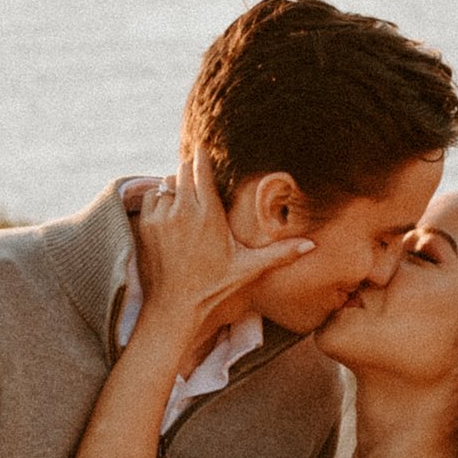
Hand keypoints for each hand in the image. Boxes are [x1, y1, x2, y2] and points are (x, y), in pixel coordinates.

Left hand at [132, 147, 308, 368]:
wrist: (174, 308)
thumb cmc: (213, 289)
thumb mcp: (248, 269)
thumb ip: (279, 253)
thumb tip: (311, 245)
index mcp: (209, 214)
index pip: (202, 170)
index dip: (203, 156)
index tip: (204, 149)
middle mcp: (183, 210)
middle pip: (184, 171)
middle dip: (191, 170)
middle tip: (199, 176)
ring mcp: (161, 217)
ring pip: (166, 182)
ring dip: (175, 186)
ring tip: (185, 198)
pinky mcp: (145, 225)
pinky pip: (150, 196)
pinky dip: (158, 198)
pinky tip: (169, 210)